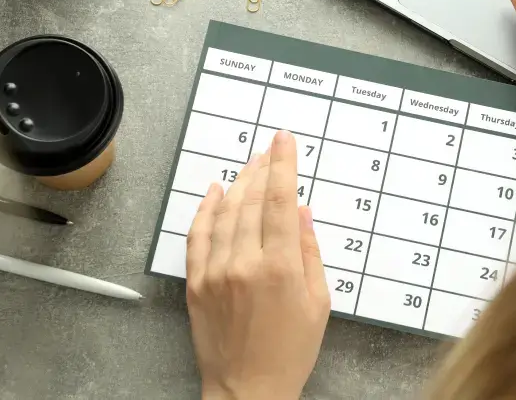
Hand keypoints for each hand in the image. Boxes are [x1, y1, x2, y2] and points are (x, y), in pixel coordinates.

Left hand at [186, 131, 330, 399]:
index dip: (283, 164)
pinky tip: (215, 192)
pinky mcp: (196, 283)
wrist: (248, 391)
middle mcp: (246, 263)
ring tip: (249, 165)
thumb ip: (310, 253)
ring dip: (239, 183)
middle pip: (252, 200)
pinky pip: (198, 236)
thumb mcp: (319, 303)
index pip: (281, 200)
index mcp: (282, 267)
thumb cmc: (291, 352)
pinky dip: (206, 210)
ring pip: (226, 212)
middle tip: (269, 150)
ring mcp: (216, 272)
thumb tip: (302, 213)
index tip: (284, 141)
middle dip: (262, 168)